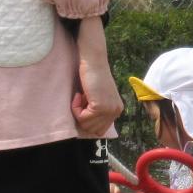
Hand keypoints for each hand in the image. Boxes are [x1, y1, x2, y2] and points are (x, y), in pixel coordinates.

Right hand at [71, 20, 123, 137]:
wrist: (93, 61)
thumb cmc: (91, 76)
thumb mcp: (98, 97)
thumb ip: (97, 111)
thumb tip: (88, 129)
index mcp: (117, 110)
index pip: (100, 130)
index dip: (87, 119)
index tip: (86, 103)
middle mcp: (116, 112)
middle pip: (93, 131)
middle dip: (82, 117)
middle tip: (83, 99)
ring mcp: (110, 110)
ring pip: (86, 125)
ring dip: (78, 112)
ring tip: (81, 96)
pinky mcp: (101, 106)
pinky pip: (82, 118)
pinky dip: (75, 108)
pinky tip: (79, 94)